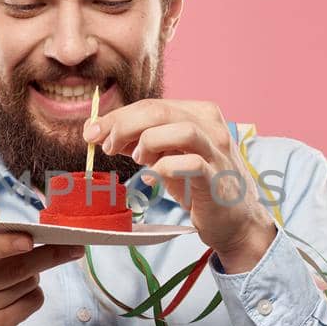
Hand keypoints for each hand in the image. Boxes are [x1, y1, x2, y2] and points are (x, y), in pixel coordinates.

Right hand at [0, 208, 85, 325]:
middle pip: (14, 268)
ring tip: (25, 270)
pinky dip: (34, 292)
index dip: (5, 244)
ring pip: (27, 283)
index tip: (29, 238)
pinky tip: (21, 291)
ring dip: (35, 273)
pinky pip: (31, 302)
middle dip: (47, 255)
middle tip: (72, 246)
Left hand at [84, 98, 276, 273]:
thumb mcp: (167, 156)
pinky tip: (152, 175)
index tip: (92, 132)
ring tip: (136, 159)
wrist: (234, 221)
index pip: (151, 104)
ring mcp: (217, 152)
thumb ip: (140, 142)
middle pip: (161, 111)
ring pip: (181, 130)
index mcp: (199, 114)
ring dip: (149, 141)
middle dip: (123, 125)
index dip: (117, 116)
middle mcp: (211, 127)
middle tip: (104, 144)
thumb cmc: (199, 185)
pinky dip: (165, 167)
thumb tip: (102, 133)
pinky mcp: (218, 179)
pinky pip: (192, 164)